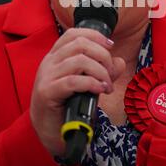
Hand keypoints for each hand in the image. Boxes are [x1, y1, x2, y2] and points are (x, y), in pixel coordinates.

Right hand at [30, 28, 125, 156]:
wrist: (49, 130)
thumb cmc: (68, 104)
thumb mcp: (87, 84)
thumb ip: (103, 71)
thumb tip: (119, 62)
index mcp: (56, 56)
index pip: (73, 34)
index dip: (94, 36)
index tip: (110, 46)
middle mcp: (49, 62)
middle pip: (79, 44)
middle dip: (102, 55)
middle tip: (110, 72)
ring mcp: (46, 76)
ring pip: (78, 61)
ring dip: (100, 72)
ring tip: (107, 86)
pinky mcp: (47, 92)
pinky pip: (73, 81)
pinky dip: (92, 83)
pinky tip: (100, 90)